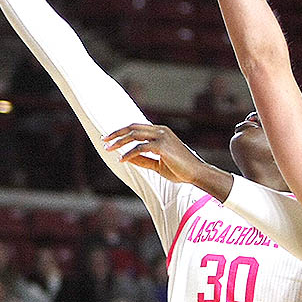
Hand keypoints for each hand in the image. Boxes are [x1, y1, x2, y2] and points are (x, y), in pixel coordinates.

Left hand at [103, 123, 231, 198]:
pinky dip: (129, 154)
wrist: (196, 173)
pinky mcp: (162, 147)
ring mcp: (162, 137)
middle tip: (104, 140)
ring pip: (134, 135)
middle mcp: (161, 131)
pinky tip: (122, 159)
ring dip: (119, 142)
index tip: (110, 138)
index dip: (122, 132)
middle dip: (116, 133)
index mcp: (161, 132)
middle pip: (133, 127)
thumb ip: (143, 159)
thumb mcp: (157, 164)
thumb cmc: (179, 170)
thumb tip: (126, 158)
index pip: (137, 128)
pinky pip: (140, 148)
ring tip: (109, 149)